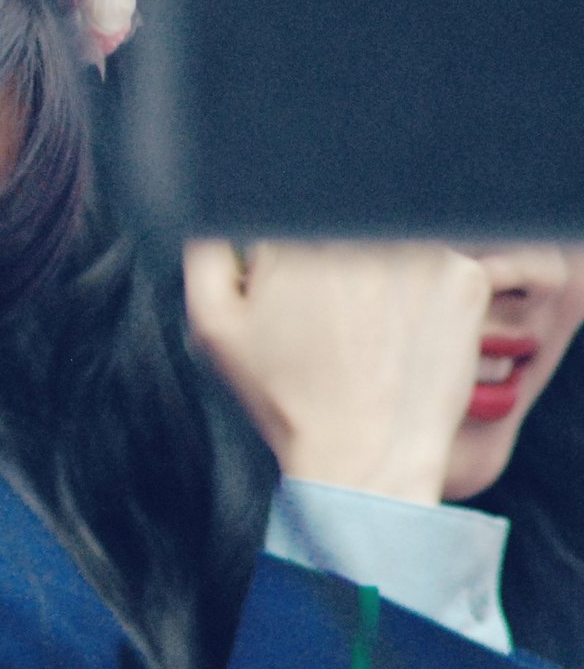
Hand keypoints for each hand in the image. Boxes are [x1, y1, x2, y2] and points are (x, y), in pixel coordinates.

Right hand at [182, 241, 489, 504]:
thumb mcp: (214, 327)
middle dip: (330, 266)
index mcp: (295, 237)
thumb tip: (225, 213)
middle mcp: (358, 234)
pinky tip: (404, 333)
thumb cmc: (287, 397)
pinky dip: (422, 292)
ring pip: (388, 243)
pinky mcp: (463, 276)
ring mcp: (419, 251)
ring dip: (377, 273)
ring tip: (368, 333)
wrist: (365, 454)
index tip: (292, 303)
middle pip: (338, 228)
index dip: (283, 265)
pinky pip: (437, 264)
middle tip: (332, 325)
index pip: (286, 222)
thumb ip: (206, 255)